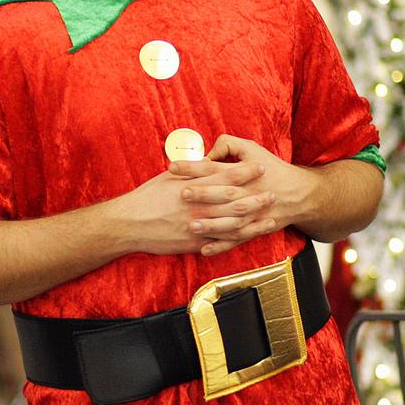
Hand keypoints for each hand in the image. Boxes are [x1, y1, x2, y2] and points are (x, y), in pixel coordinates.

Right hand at [109, 163, 271, 256]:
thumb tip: (206, 162)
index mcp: (194, 186)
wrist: (130, 223)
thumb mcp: (168, 178)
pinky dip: (237, 239)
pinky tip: (249, 236)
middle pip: (235, 200)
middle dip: (257, 197)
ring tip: (269, 217)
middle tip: (273, 193)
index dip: (245, 172)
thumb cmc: (147, 197)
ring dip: (253, 220)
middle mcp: (200, 205)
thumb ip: (190, 172)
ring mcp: (199, 225)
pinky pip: (220, 241)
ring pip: (233, 223)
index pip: (226, 176)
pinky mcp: (195, 242)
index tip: (260, 167)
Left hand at [171, 135, 317, 254]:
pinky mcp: (253, 229)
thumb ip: (227, 145)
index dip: (193, 166)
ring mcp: (251, 214)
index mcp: (243, 173)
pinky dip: (220, 245)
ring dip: (210, 224)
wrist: (298, 194)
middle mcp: (247, 194)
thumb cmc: (270, 167)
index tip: (172, 166)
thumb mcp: (251, 148)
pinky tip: (203, 250)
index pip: (214, 168)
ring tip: (190, 225)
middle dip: (202, 194)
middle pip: (222, 194)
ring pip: (229, 220)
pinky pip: (236, 240)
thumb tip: (206, 153)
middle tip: (181, 194)